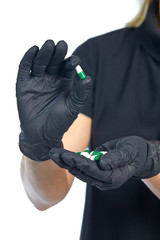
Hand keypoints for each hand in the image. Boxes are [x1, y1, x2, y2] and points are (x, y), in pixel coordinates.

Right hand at [16, 40, 91, 160]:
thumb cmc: (60, 122)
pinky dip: (28, 59)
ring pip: (40, 63)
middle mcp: (51, 78)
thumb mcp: (73, 108)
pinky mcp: (24, 84)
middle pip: (54, 61)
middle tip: (60, 45)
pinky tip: (33, 50)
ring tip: (48, 45)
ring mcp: (37, 80)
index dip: (71, 62)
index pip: (67, 67)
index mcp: (63, 82)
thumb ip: (81, 93)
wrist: (42, 135)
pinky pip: (25, 69)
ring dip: (44, 53)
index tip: (75, 61)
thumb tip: (89, 78)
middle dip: (57, 53)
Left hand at [49, 136, 159, 189]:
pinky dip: (72, 162)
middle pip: (82, 172)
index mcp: (114, 177)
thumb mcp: (129, 151)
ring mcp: (99, 179)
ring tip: (53, 153)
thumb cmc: (135, 152)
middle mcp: (104, 181)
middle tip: (53, 153)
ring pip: (79, 172)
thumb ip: (117, 158)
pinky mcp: (96, 173)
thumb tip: (102, 164)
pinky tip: (61, 156)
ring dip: (66, 163)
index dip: (78, 163)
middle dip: (66, 163)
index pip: (92, 170)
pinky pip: (82, 169)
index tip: (65, 155)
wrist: (137, 156)